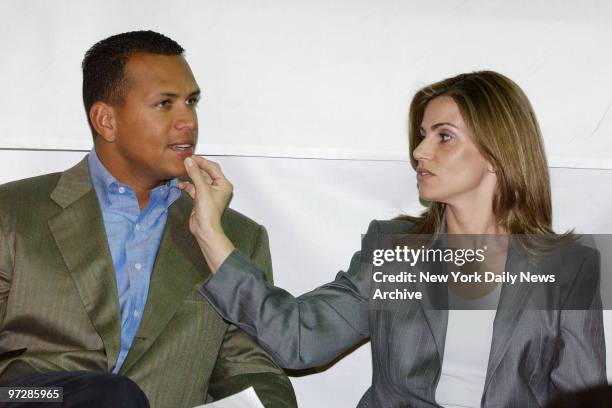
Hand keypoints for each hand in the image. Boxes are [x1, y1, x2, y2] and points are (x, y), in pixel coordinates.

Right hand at [179, 156, 234, 271]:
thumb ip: (195, 174)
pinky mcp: (201, 199)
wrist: (204, 229)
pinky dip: (187, 185)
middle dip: (195, 168)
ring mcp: (209, 193)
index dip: (202, 161)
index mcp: (224, 184)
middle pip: (206, 173)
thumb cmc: (209, 213)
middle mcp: (218, 188)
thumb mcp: (202, 189)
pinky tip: (180, 184)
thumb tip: (190, 162)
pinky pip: (194, 188)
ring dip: (190, 176)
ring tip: (181, 171)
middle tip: (185, 162)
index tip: (191, 157)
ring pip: (199, 180)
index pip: (213, 168)